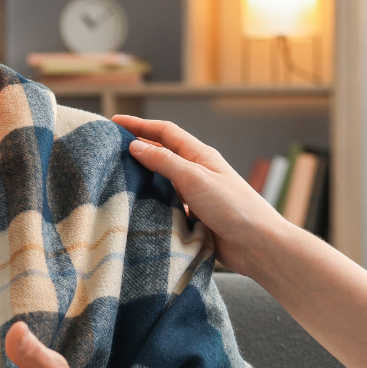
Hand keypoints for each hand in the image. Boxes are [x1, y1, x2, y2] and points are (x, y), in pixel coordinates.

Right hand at [112, 116, 294, 275]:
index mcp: (200, 156)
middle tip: (109, 150)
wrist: (257, 246)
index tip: (115, 122)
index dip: (140, 125)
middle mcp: (197, 173)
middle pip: (162, 155)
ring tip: (115, 179)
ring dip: (142, 179)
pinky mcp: (194, 219)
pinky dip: (151, 205)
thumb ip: (164, 162)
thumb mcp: (195, 179)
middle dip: (137, 150)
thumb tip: (134, 146)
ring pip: (163, 183)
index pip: (165, 133)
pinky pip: (167, 207)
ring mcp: (196, 196)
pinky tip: (136, 210)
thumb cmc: (233, 207)